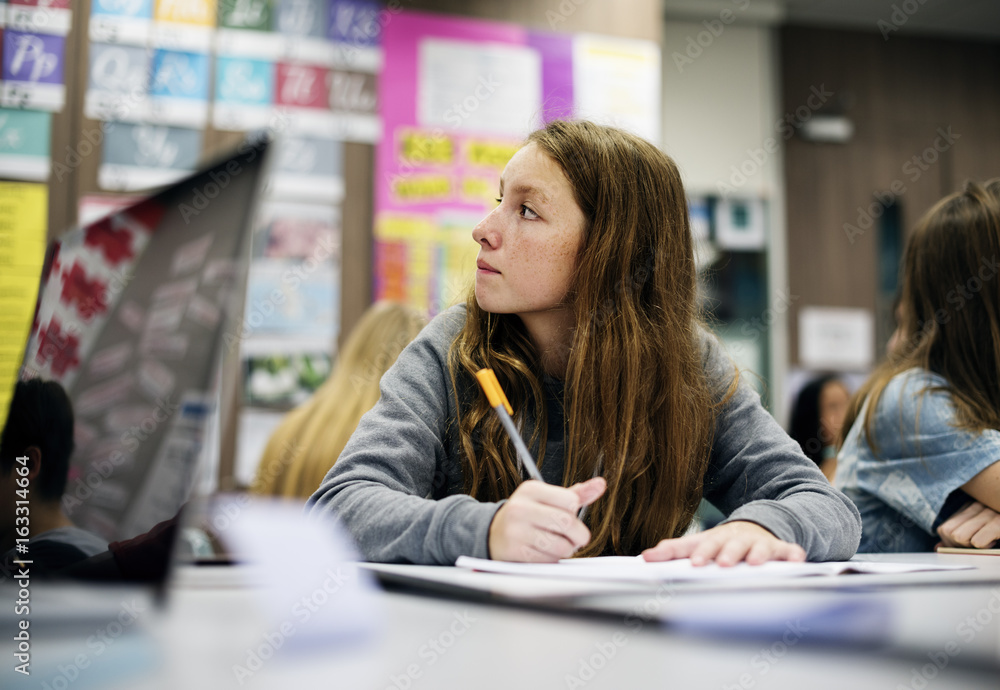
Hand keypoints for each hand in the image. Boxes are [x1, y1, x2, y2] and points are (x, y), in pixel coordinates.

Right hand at [488, 477, 605, 561]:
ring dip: (565, 550)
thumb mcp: (547, 499)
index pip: (570, 500)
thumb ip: (575, 494)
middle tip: (575, 538)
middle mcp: (521, 507)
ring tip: (557, 545)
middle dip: (577, 535)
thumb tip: (601, 484)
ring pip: (560, 545)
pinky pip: (548, 560)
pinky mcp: (514, 551)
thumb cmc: (527, 515)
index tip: (568, 516)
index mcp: (531, 489)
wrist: (492, 533)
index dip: (574, 512)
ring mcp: (516, 530)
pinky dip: (552, 560)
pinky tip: (543, 552)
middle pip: (567, 523)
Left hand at [641, 520, 806, 566]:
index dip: (700, 553)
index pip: (704, 545)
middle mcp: (736, 539)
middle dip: (725, 553)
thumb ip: (673, 551)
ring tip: (754, 562)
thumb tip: (645, 557)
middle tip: (721, 563)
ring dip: (756, 554)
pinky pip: (788, 551)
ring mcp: (758, 543)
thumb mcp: (697, 544)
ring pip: (758, 547)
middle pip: (730, 546)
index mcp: (714, 539)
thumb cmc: (720, 543)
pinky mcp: (779, 549)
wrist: (754, 527)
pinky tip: (797, 559)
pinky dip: (793, 554)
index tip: (695, 563)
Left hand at [937, 502, 999, 548]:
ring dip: (971, 546)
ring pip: (959, 537)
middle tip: (976, 545)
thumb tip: (937, 547)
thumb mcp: (978, 529)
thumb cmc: (997, 529)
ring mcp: (986, 512)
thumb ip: (957, 536)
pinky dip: (984, 547)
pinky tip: (994, 541)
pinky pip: (977, 541)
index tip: (967, 545)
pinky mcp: (998, 523)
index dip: (951, 543)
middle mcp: (976, 506)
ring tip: (986, 542)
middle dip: (959, 545)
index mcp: (969, 506)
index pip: (943, 529)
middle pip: (947, 532)